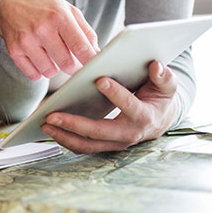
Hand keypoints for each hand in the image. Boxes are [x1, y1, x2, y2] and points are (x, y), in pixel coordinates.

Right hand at [0, 0, 98, 79]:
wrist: (11, 3)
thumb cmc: (45, 7)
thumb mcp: (68, 11)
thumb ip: (86, 32)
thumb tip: (97, 55)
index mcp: (59, 16)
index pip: (80, 47)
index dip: (91, 61)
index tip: (96, 68)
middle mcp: (42, 28)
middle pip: (67, 64)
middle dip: (74, 67)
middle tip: (73, 62)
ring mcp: (26, 40)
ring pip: (50, 72)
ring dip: (54, 68)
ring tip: (51, 54)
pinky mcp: (14, 50)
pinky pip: (34, 75)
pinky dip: (39, 71)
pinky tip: (38, 58)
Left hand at [41, 61, 178, 152]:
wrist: (161, 118)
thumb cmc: (159, 98)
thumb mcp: (166, 86)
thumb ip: (164, 76)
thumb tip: (156, 66)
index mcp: (145, 117)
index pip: (130, 106)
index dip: (116, 94)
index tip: (100, 80)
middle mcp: (129, 134)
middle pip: (99, 132)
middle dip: (74, 124)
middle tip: (52, 116)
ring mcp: (116, 143)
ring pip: (88, 145)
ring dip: (64, 136)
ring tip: (44, 124)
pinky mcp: (105, 145)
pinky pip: (83, 147)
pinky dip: (65, 140)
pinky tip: (50, 129)